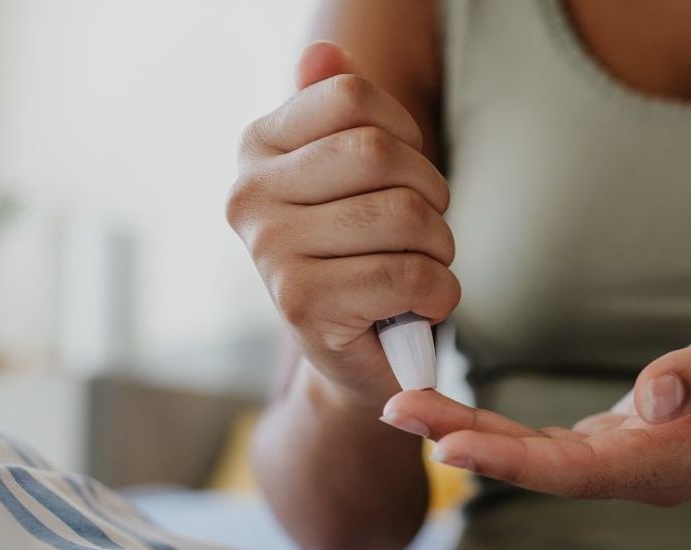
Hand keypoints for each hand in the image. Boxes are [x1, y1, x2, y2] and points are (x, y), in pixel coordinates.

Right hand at [226, 41, 458, 406]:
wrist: (355, 357)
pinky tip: (422, 304)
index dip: (406, 132)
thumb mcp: (349, 178)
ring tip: (422, 267)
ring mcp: (270, 251)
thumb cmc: (361, 255)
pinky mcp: (303, 305)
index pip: (351, 96)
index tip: (405, 173)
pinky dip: (440, 292)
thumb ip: (335, 111)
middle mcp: (250, 195)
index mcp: (258, 149)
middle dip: (430, 193)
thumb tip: (325, 52)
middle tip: (425, 230)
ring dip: (440, 247)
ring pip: (404, 215)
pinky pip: (410, 274)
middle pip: (380, 153)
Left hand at [381, 290, 690, 505]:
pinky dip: (496, 428)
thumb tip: (653, 397)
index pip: (579, 470)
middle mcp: (640, 471)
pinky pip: (543, 441)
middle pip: (541, 468)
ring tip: (405, 407)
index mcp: (673, 461)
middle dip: (468, 442)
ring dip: (469, 433)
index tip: (450, 444)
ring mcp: (625, 459)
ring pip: (535, 456)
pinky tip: (452, 414)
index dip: (513, 461)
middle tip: (395, 410)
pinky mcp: (612, 439)